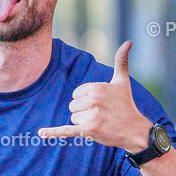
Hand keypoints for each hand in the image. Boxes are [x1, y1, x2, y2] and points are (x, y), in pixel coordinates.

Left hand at [38, 40, 152, 151]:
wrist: (134, 130)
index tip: (100, 104)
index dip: (86, 100)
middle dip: (84, 112)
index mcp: (97, 88)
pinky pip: (66, 130)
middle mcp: (94, 101)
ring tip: (100, 123)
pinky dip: (53, 132)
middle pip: (73, 106)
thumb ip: (121, 61)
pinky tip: (41, 133)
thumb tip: (128, 42)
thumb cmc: (126, 104)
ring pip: (73, 118)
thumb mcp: (122, 81)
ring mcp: (91, 117)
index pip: (76, 94)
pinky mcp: (89, 131)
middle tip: (101, 114)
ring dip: (84, 123)